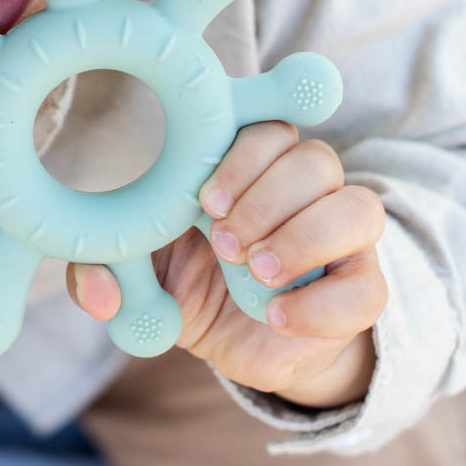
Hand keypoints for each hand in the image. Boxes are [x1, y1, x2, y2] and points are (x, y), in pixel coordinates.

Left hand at [66, 121, 386, 407]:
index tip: (203, 196)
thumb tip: (97, 292)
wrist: (238, 342)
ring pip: (358, 208)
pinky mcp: (359, 292)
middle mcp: (303, 190)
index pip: (268, 122)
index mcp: (249, 165)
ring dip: (303, 236)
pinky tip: (276, 315)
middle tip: (222, 240)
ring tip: (255, 270)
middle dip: (265, 198)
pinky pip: (368, 287)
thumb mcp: (136, 274)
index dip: (244, 149)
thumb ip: (103, 272)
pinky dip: (322, 303)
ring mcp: (340, 238)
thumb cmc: (188, 283)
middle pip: (314, 159)